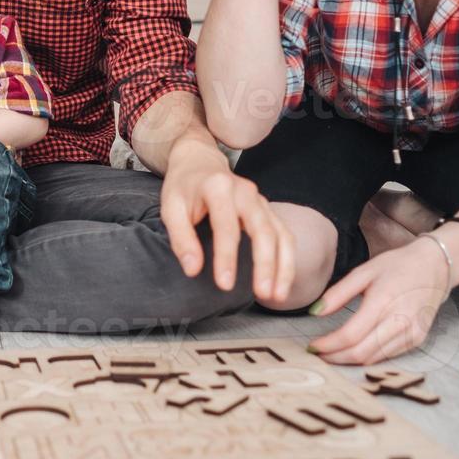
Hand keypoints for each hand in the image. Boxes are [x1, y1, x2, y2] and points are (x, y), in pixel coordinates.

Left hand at [159, 140, 294, 300]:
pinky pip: (285, 235)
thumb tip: (192, 270)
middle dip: (265, 264)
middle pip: (263, 230)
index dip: (226, 257)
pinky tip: (282, 283)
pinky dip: (287, 260)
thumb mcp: (171, 208)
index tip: (225, 285)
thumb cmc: (183, 188)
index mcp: (218, 188)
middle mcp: (246, 192)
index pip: (226, 226)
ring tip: (276, 296)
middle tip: (263, 294)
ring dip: (282, 266)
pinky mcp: (268, 210)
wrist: (199, 161)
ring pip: (280, 234)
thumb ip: (181, 239)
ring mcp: (261, 200)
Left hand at [307, 236, 452, 365]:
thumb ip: (338, 293)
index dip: (328, 345)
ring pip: (373, 358)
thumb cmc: (397, 266)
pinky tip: (354, 350)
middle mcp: (400, 321)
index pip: (350, 335)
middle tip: (318, 354)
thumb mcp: (364, 272)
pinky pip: (386, 356)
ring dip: (349, 360)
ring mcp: (412, 333)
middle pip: (361, 352)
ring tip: (331, 353)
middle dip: (335, 357)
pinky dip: (367, 356)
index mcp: (384, 301)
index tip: (313, 346)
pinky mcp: (417, 339)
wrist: (436, 266)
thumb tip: (314, 312)